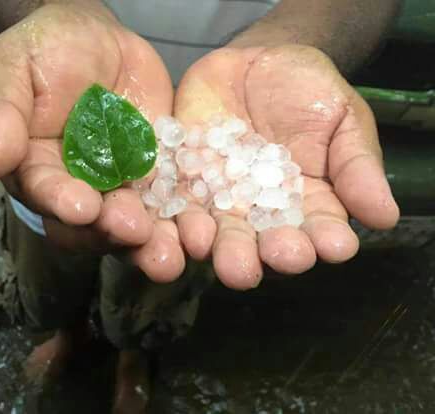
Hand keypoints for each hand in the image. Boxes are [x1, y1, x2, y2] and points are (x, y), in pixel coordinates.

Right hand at [0, 3, 184, 279]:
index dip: (63, 202)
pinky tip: (200, 228)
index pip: (47, 193)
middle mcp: (79, 187)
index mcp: (37, 170)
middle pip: (94, 223)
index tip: (83, 207)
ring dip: (153, 242)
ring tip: (173, 254)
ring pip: (135, 222)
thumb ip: (1, 117)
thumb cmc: (43, 50)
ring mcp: (120, 185)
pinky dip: (184, 216)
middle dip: (114, 232)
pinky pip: (171, 199)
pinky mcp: (155, 174)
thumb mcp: (11, 71)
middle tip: (137, 234)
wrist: (94, 37)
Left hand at [173, 45, 399, 288]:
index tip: (334, 246)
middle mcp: (260, 210)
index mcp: (306, 203)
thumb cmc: (307, 91)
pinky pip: (179, 202)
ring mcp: (219, 197)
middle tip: (280, 258)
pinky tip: (189, 231)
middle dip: (270, 253)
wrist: (254, 63)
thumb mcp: (342, 118)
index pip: (318, 229)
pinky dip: (181, 219)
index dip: (326, 239)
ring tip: (231, 262)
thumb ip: (356, 164)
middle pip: (263, 241)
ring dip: (223, 249)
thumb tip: (384, 218)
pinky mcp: (185, 180)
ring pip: (218, 232)